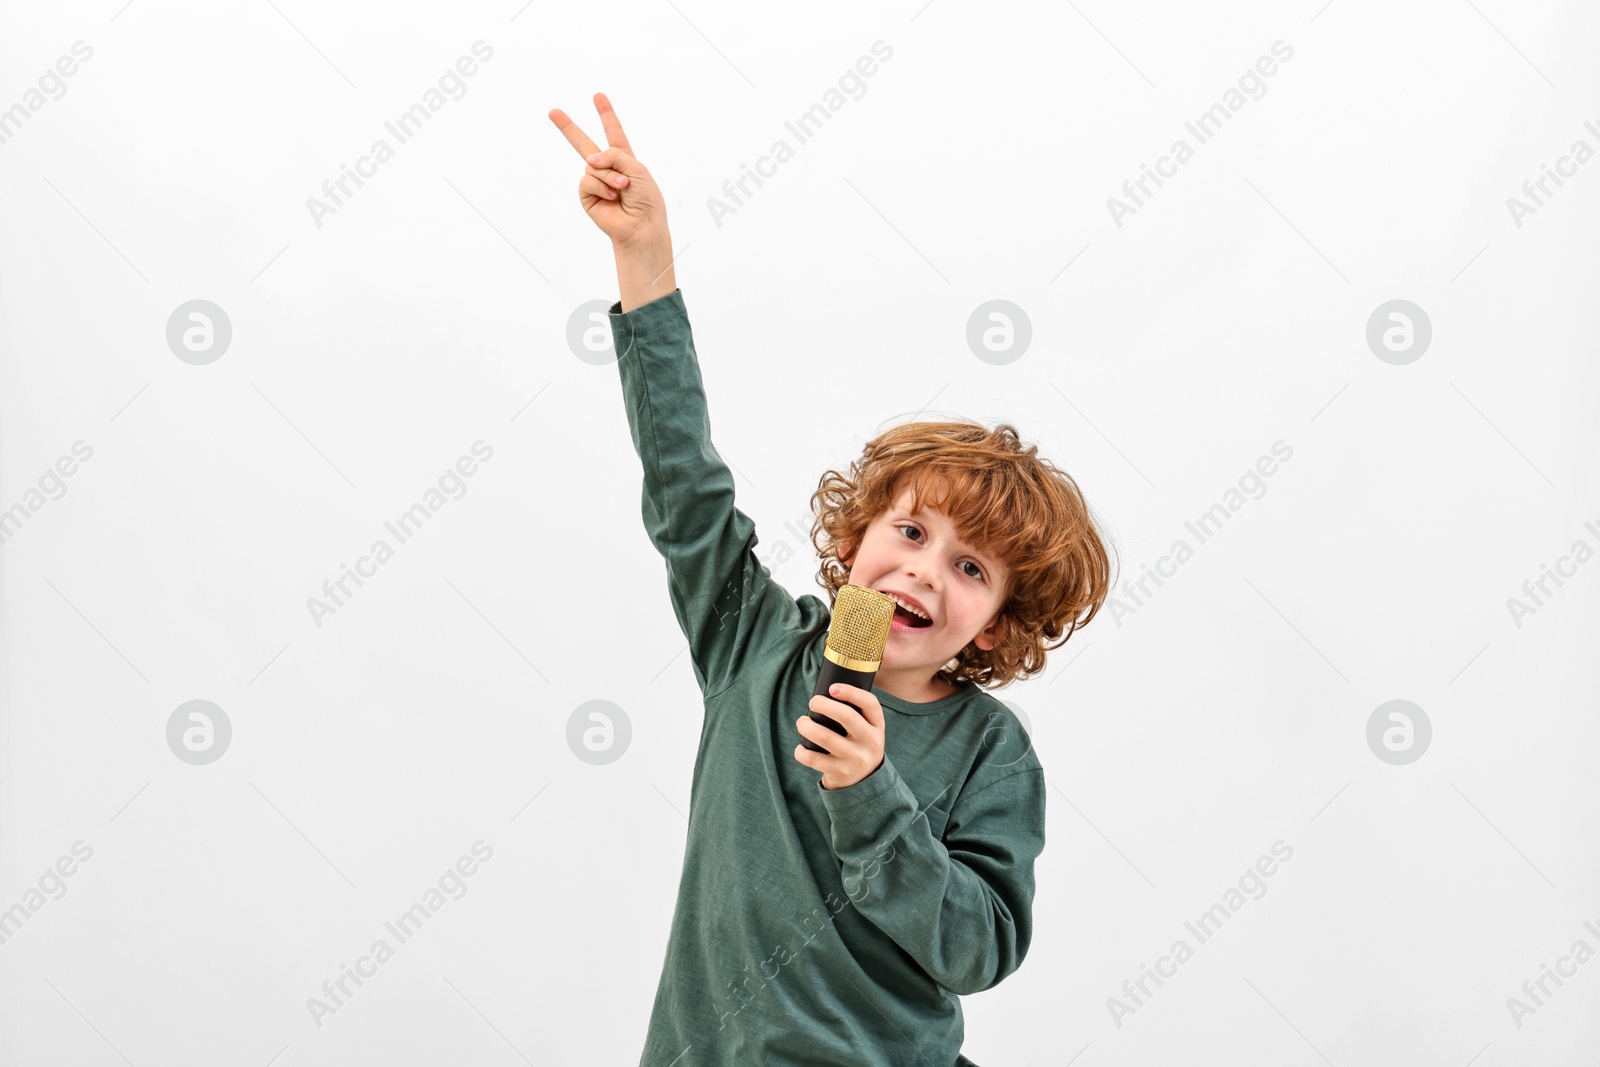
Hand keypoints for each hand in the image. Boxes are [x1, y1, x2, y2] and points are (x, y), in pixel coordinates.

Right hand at [547, 92, 667, 249]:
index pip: (613, 133)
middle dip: (568, 127)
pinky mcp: (587, 196)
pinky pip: (586, 180)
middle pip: (584, 144)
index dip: (606, 115)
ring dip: (609, 175)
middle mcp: (608, 169)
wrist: (641, 226)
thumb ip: (613, 154)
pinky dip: (600, 186)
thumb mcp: (636, 168)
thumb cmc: (645, 199)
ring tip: (622, 189)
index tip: (598, 96)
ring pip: (591, 164)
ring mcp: (596, 182)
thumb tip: (590, 160)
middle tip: (553, 111)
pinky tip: (611, 198)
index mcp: (624, 159)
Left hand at [794, 683, 885, 790]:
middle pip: (847, 716)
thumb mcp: (867, 730)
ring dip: (807, 726)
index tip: (832, 688)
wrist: (864, 781)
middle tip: (813, 702)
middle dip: (824, 705)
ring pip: (825, 737)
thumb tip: (827, 691)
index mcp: (877, 727)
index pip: (870, 704)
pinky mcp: (839, 772)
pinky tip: (801, 747)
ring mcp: (855, 759)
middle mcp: (870, 743)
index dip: (851, 692)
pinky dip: (801, 751)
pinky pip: (813, 759)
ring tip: (802, 722)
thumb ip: (856, 713)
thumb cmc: (859, 745)